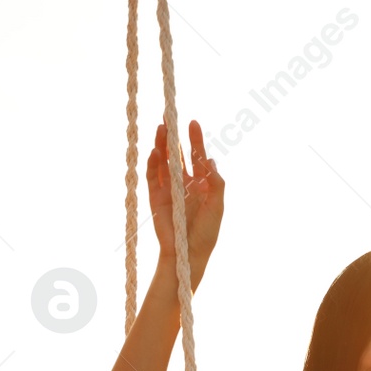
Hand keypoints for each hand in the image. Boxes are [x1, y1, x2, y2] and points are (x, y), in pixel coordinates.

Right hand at [148, 120, 223, 270]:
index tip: (193, 122)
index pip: (197, 158)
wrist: (188, 253)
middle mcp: (184, 184)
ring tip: (162, 128)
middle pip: (177, 155)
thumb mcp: (217, 206)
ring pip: (163, 162)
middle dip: (174, 137)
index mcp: (201, 185)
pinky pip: (153, 176)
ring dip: (162, 145)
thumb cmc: (206, 233)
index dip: (195, 140)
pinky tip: (156, 151)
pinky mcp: (156, 197)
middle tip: (170, 117)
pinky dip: (153, 163)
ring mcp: (169, 189)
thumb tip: (211, 160)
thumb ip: (216, 183)